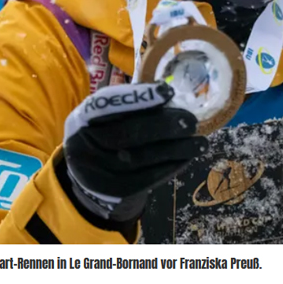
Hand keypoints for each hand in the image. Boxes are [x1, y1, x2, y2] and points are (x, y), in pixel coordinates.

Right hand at [57, 81, 207, 225]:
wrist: (93, 179)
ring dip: (175, 149)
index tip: (167, 91)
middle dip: (163, 125)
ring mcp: (98, 172)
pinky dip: (170, 166)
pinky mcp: (114, 192)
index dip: (137, 97)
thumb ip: (130, 107)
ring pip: (141, 158)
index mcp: (82, 120)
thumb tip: (169, 96)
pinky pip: (146, 178)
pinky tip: (187, 157)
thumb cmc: (107, 137)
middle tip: (191, 121)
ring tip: (200, 142)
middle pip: (126, 133)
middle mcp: (84, 146)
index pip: (106, 104)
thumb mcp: (107, 119)